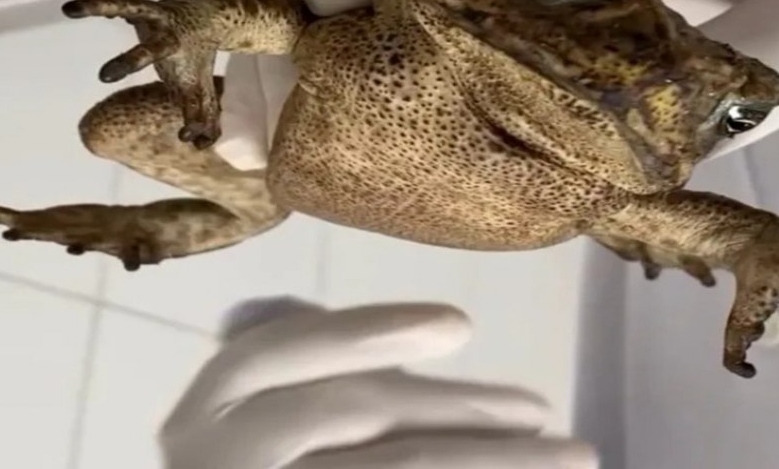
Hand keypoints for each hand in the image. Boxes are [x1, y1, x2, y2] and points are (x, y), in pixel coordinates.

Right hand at [159, 297, 596, 468]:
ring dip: (493, 461)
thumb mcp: (257, 414)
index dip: (368, 329)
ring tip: (572, 457)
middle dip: (460, 406)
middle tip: (542, 409)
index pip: (280, 351)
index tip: (460, 324)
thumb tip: (433, 328)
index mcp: (205, 410)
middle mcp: (216, 459)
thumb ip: (310, 369)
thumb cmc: (254, 462)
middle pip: (353, 413)